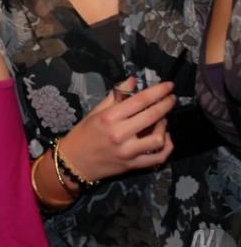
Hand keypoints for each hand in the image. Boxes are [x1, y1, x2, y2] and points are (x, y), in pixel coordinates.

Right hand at [58, 77, 174, 182]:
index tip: (168, 85)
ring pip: (158, 139)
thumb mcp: (95, 112)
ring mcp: (128, 152)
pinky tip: (165, 138)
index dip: (157, 91)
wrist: (74, 162)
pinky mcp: (132, 166)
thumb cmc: (83, 133)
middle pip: (152, 116)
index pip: (139, 101)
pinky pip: (158, 158)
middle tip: (171, 97)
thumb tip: (133, 81)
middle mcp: (120, 134)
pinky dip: (166, 147)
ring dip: (164, 127)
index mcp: (109, 118)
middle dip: (166, 104)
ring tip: (162, 120)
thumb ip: (115, 96)